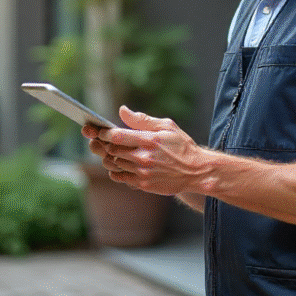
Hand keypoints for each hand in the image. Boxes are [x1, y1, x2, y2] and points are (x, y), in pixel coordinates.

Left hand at [81, 106, 207, 195]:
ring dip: (110, 157)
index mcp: (149, 140)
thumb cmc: (181, 146)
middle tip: (105, 141)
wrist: (196, 171)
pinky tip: (121, 164)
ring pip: (114, 164)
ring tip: (114, 152)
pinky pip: (120, 177)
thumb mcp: (166, 126)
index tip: (100, 131)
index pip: (117, 136)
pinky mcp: (143, 184)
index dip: (104, 133)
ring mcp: (143, 172)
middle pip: (112, 150)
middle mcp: (144, 157)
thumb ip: (142, 119)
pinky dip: (116, 171)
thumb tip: (122, 110)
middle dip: (105, 145)